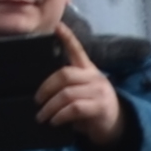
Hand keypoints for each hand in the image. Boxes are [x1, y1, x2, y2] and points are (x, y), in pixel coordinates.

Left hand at [35, 29, 129, 150]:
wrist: (114, 125)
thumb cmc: (91, 107)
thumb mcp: (81, 92)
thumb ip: (67, 86)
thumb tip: (41, 92)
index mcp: (87, 69)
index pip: (77, 50)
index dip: (67, 37)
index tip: (57, 26)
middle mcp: (94, 76)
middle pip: (65, 75)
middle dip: (46, 88)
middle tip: (37, 100)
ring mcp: (98, 91)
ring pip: (67, 94)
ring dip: (50, 107)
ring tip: (41, 116)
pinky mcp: (100, 107)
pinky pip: (74, 108)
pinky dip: (60, 116)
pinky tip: (54, 121)